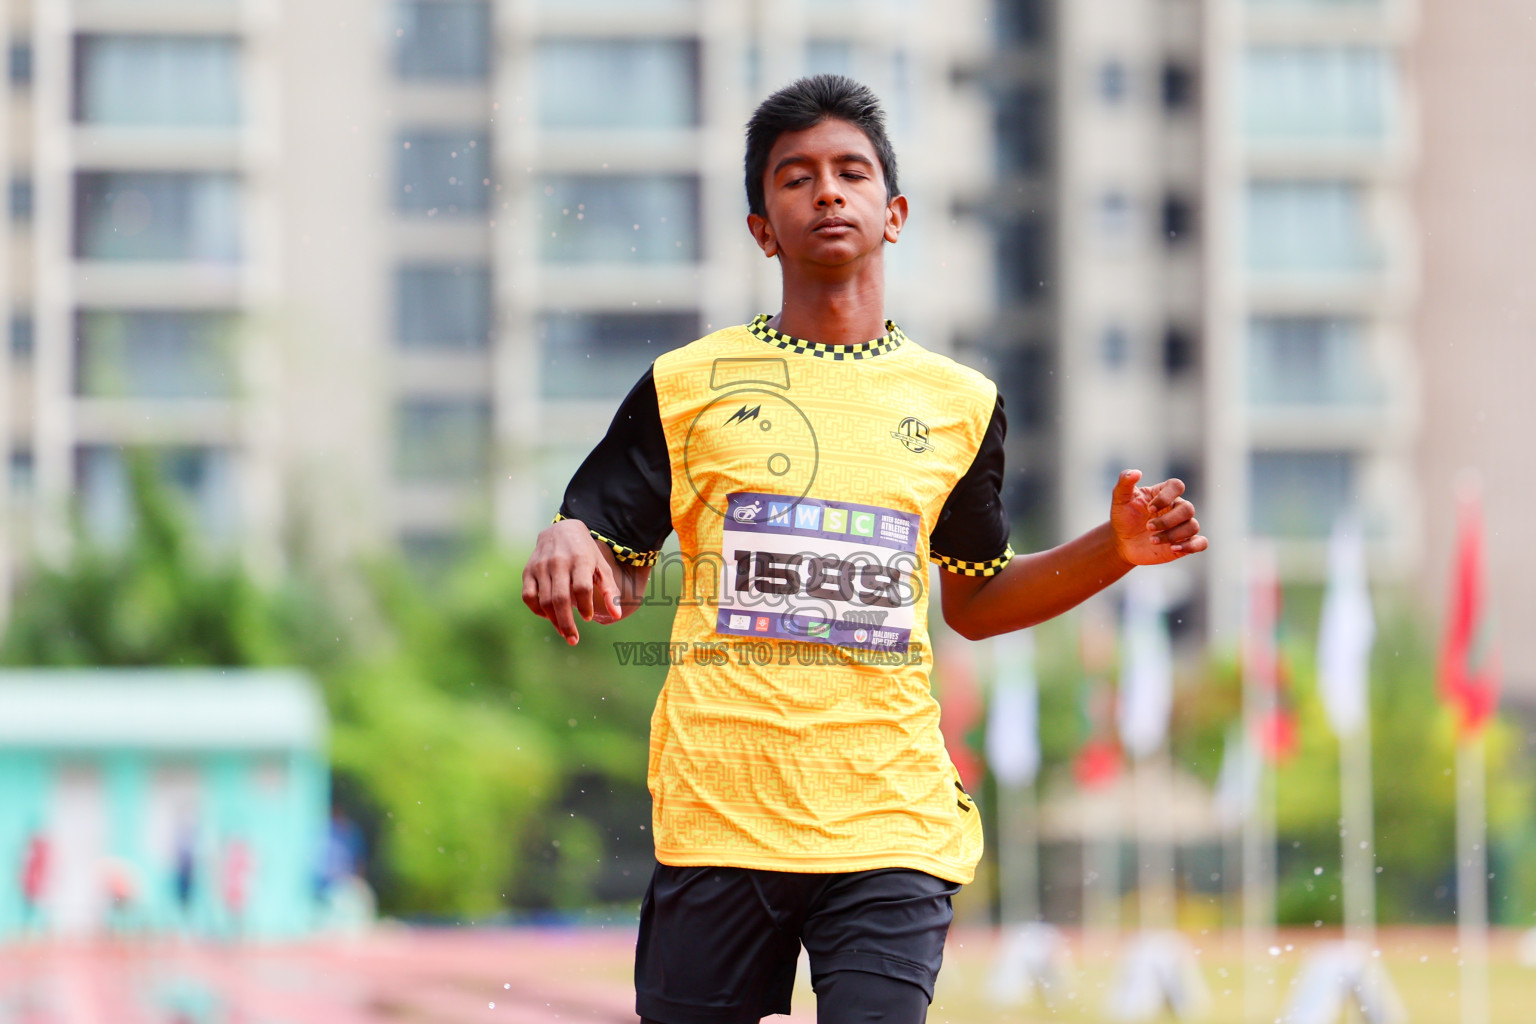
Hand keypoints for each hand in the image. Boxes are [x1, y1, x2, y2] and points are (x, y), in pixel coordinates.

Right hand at [521, 518, 622, 644]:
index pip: (582, 588)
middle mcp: (558, 563)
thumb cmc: (586, 554)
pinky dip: (537, 610)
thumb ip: (610, 591)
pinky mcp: (528, 571)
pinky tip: (548, 616)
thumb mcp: (602, 567)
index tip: (589, 618)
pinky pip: (528, 596)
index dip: (585, 606)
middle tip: (573, 640)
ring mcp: (541, 567)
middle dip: (567, 623)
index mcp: (580, 560)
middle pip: (560, 599)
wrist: (561, 531)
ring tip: (564, 632)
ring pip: (544, 601)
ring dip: (554, 621)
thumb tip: (616, 615)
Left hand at [1109, 470, 1207, 565]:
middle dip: (1167, 520)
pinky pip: (1202, 542)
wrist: (1122, 542)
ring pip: (1193, 526)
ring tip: (1152, 540)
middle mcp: (1176, 508)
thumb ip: (1125, 482)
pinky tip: (1173, 549)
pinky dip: (1192, 546)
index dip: (1166, 497)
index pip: (1177, 486)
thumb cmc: (1124, 517)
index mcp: (1164, 494)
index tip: (1149, 508)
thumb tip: (1136, 472)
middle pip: (1188, 509)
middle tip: (1148, 527)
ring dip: (1173, 535)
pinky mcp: (1185, 543)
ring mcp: (1182, 526)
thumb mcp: (1120, 498)